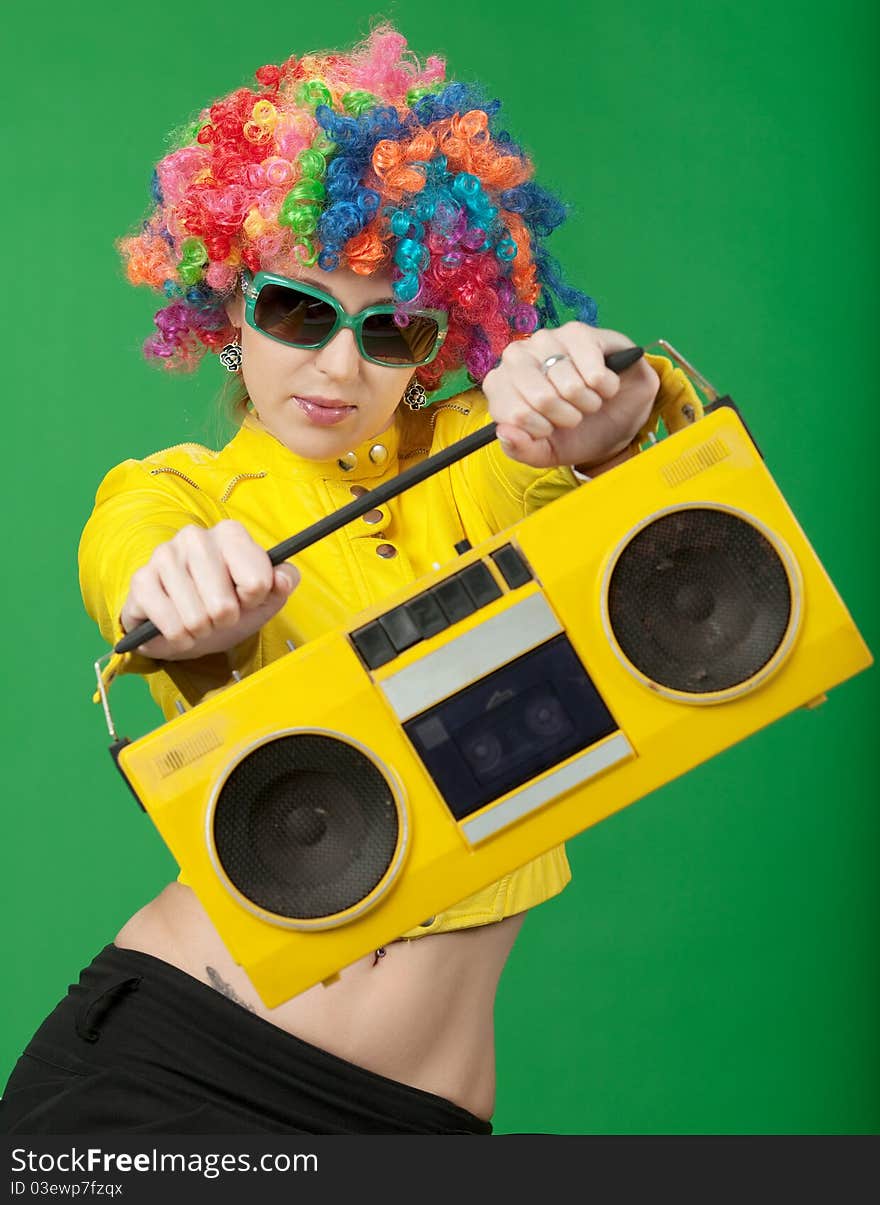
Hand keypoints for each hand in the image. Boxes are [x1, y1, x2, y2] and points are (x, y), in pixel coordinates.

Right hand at [120, 520, 298, 659]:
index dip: (254, 600)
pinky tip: (179, 629)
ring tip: (199, 621)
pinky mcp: (140, 580)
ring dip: (201, 630)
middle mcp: (194, 536)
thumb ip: (285, 581)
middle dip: (225, 620)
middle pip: (224, 605)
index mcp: (230, 533)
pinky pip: (169, 625)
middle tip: (219, 615)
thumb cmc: (229, 604)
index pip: (257, 582)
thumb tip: (282, 580)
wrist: (187, 624)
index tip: (245, 598)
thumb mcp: (266, 596)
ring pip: (196, 617)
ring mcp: (163, 555)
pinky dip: (178, 638)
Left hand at [481, 323, 659, 470]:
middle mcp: (517, 356)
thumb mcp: (545, 452)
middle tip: (573, 414)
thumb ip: (520, 450)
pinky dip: (606, 389)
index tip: (549, 427)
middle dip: (567, 417)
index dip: (541, 429)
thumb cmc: (574, 432)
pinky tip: (602, 384)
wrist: (616, 416)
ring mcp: (547, 339)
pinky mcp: (580, 333)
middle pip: (543, 399)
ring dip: (588, 403)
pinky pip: (595, 373)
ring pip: (571, 386)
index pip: (515, 416)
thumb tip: (505, 433)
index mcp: (500, 385)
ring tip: (588, 399)